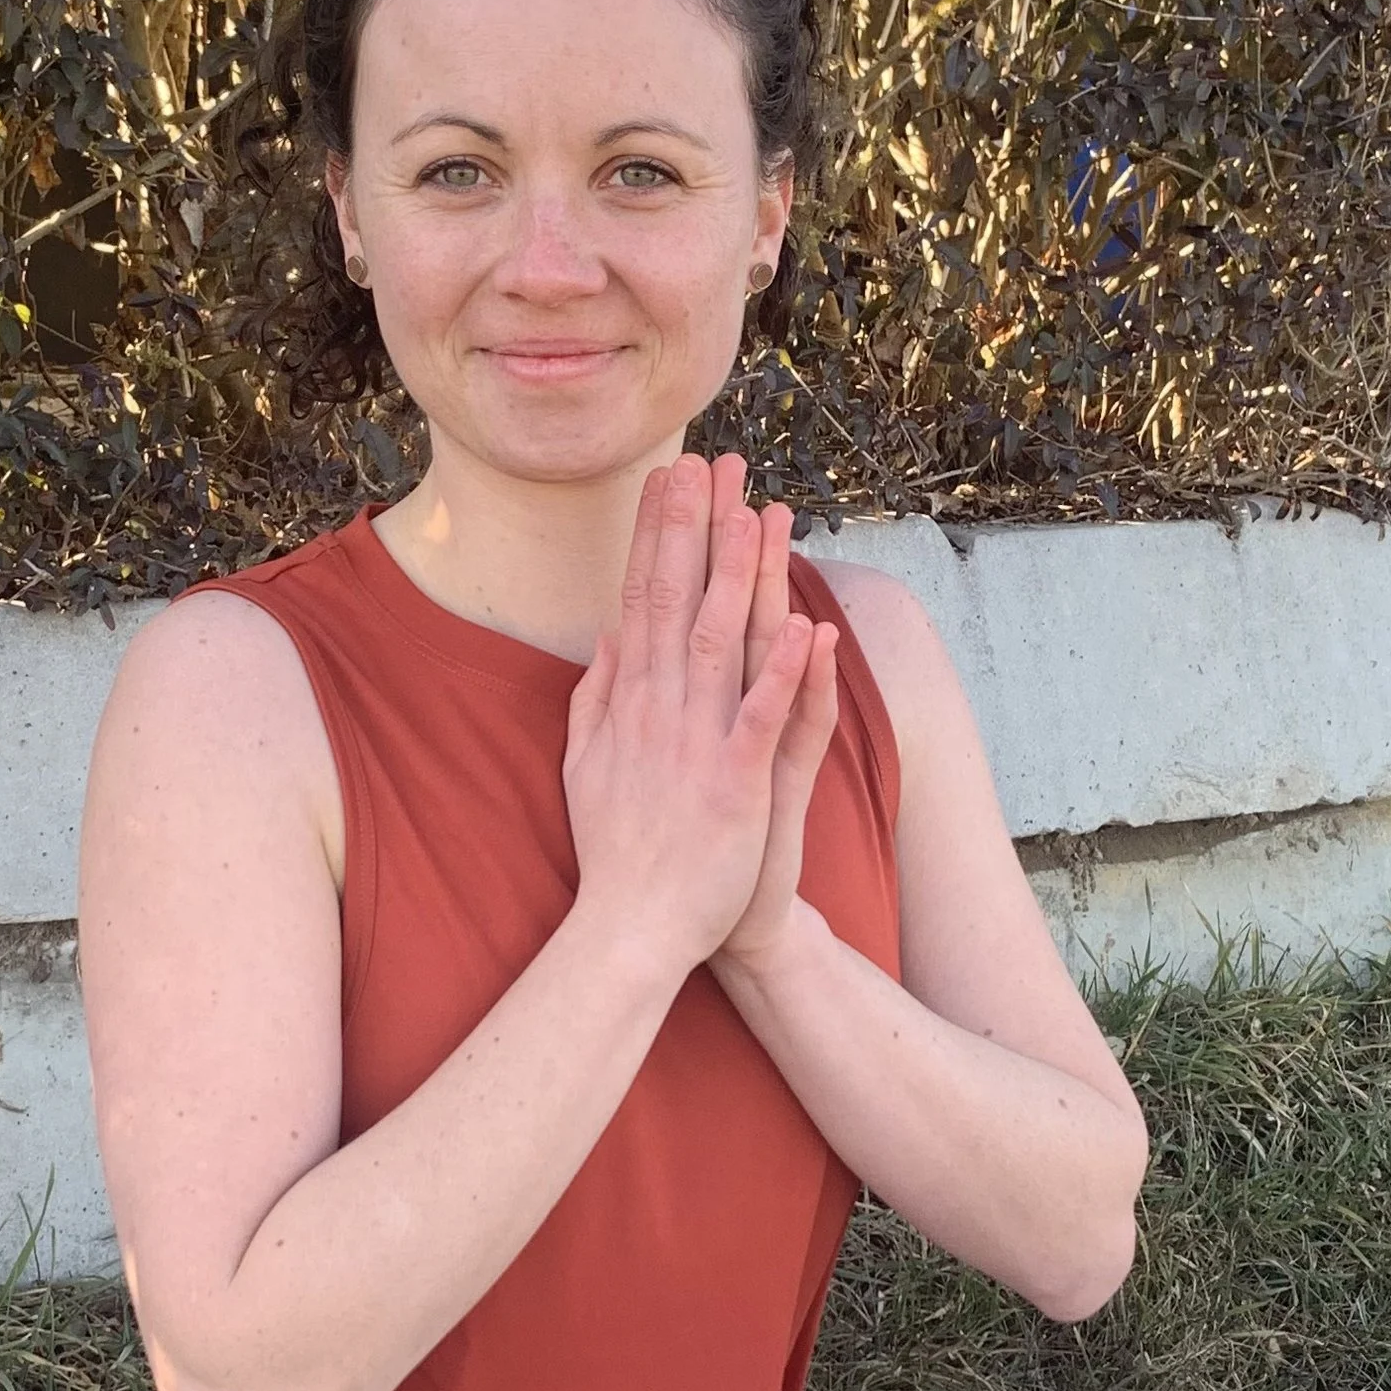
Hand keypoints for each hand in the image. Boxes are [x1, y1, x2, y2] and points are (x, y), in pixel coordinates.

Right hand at [560, 452, 835, 990]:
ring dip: (743, 577)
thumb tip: (608, 637)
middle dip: (697, 529)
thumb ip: (595, 697)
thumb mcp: (584, 765)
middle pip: (681, 602)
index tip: (667, 480)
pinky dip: (786, 676)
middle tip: (711, 463)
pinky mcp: (737, 785)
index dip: (657, 535)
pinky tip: (806, 630)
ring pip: (724, 643)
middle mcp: (659, 711)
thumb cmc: (615, 851)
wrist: (629, 928)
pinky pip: (765, 720)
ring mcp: (697, 745)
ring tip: (760, 515)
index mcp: (628, 702)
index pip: (642, 598)